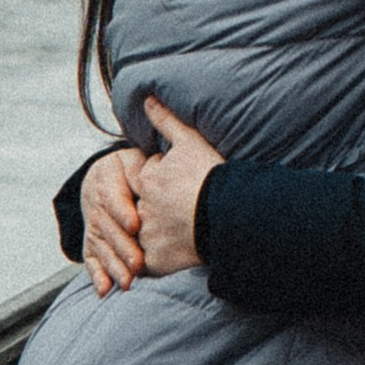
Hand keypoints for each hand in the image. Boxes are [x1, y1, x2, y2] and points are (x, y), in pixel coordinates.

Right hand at [83, 147, 144, 296]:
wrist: (112, 174)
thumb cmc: (135, 167)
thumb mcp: (136, 159)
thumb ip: (141, 168)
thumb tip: (147, 179)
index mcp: (104, 176)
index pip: (111, 195)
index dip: (122, 210)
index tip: (135, 225)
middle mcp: (93, 200)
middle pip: (105, 227)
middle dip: (122, 247)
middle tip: (137, 263)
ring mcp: (91, 222)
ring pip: (100, 246)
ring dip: (113, 266)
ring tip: (128, 281)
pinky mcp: (91, 240)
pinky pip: (91, 259)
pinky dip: (97, 276)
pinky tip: (104, 290)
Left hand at [134, 99, 224, 277]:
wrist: (228, 215)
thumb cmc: (211, 178)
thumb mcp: (189, 142)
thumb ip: (166, 120)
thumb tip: (147, 99)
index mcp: (146, 182)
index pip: (140, 181)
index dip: (154, 183)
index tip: (169, 189)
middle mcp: (140, 210)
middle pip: (136, 211)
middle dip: (147, 213)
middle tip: (169, 216)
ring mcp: (146, 237)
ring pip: (138, 239)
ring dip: (147, 239)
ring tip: (168, 239)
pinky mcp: (155, 262)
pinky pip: (148, 264)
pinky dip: (154, 263)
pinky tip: (169, 259)